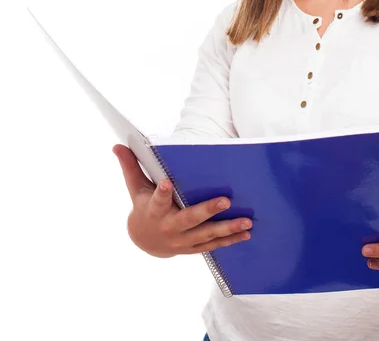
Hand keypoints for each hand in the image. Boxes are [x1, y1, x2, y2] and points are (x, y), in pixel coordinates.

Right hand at [113, 144, 252, 257]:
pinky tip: (246, 233)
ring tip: (246, 221)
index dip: (161, 193)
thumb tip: (117, 145)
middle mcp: (168, 227)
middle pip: (189, 219)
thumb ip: (130, 166)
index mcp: (153, 211)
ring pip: (206, 235)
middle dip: (207, 211)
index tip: (167, 182)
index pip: (157, 200)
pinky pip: (212, 245)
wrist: (143, 240)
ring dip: (227, 229)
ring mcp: (181, 240)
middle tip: (225, 201)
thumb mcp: (135, 188)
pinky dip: (229, 240)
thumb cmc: (143, 206)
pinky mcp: (192, 248)